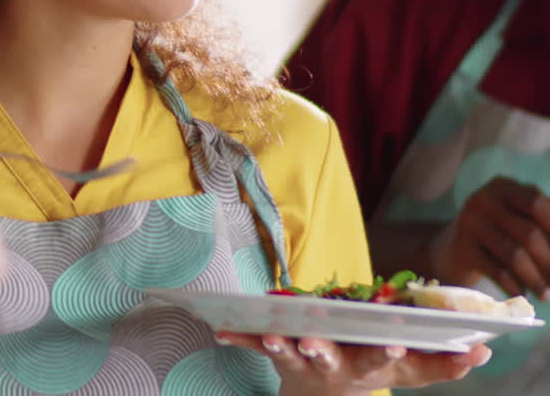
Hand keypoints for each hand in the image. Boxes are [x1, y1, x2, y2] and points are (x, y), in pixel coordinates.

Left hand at [215, 332, 491, 394]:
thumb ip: (444, 365)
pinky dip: (236, 337)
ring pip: (286, 354)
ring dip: (277, 346)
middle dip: (321, 352)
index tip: (388, 344)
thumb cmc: (371, 370)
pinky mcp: (273, 354)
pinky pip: (250, 343)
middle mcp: (330, 366)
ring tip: (270, 337)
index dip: (383, 352)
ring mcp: (299, 362)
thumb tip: (481, 351)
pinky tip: (220, 328)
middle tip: (314, 344)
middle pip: (326, 359)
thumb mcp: (409, 373)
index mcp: (363, 366)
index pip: (375, 360)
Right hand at [430, 176, 549, 298]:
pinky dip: (515, 286)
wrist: (448, 253)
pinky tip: (523, 294)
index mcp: (503, 187)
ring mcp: (469, 223)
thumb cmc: (495, 237)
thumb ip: (543, 228)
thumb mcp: (517, 222)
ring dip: (536, 280)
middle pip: (529, 233)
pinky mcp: (461, 249)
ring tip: (545, 295)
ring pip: (514, 254)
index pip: (537, 203)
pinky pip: (497, 271)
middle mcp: (483, 199)